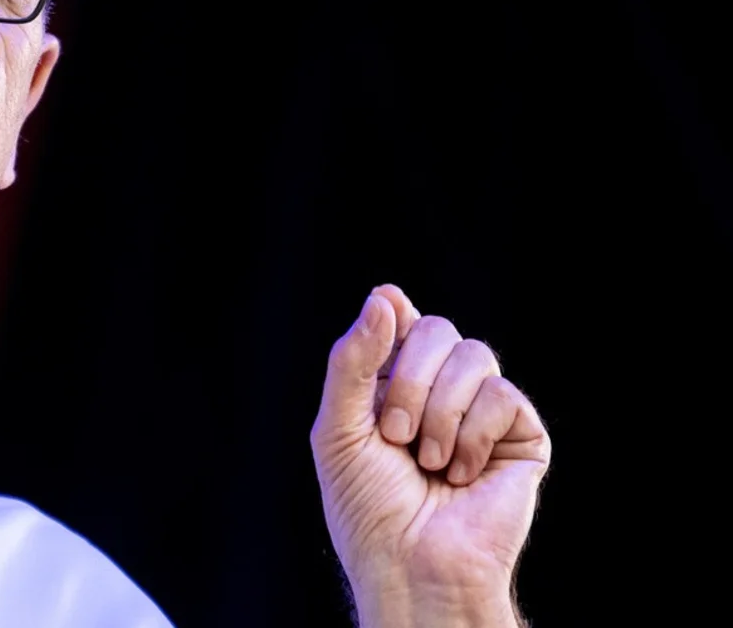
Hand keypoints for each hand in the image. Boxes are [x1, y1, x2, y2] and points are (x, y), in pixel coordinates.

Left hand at [310, 285, 550, 626]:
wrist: (412, 565)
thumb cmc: (368, 507)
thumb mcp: (338, 429)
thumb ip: (353, 360)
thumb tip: (386, 294)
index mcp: (391, 384)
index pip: (400, 318)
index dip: (393, 315)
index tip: (387, 318)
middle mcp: (439, 390)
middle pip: (437, 329)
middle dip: (410, 380)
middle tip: (395, 435)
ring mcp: (482, 411)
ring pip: (474, 355)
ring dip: (440, 412)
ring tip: (428, 462)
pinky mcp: (521, 436)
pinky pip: (504, 395)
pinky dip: (473, 434)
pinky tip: (461, 474)